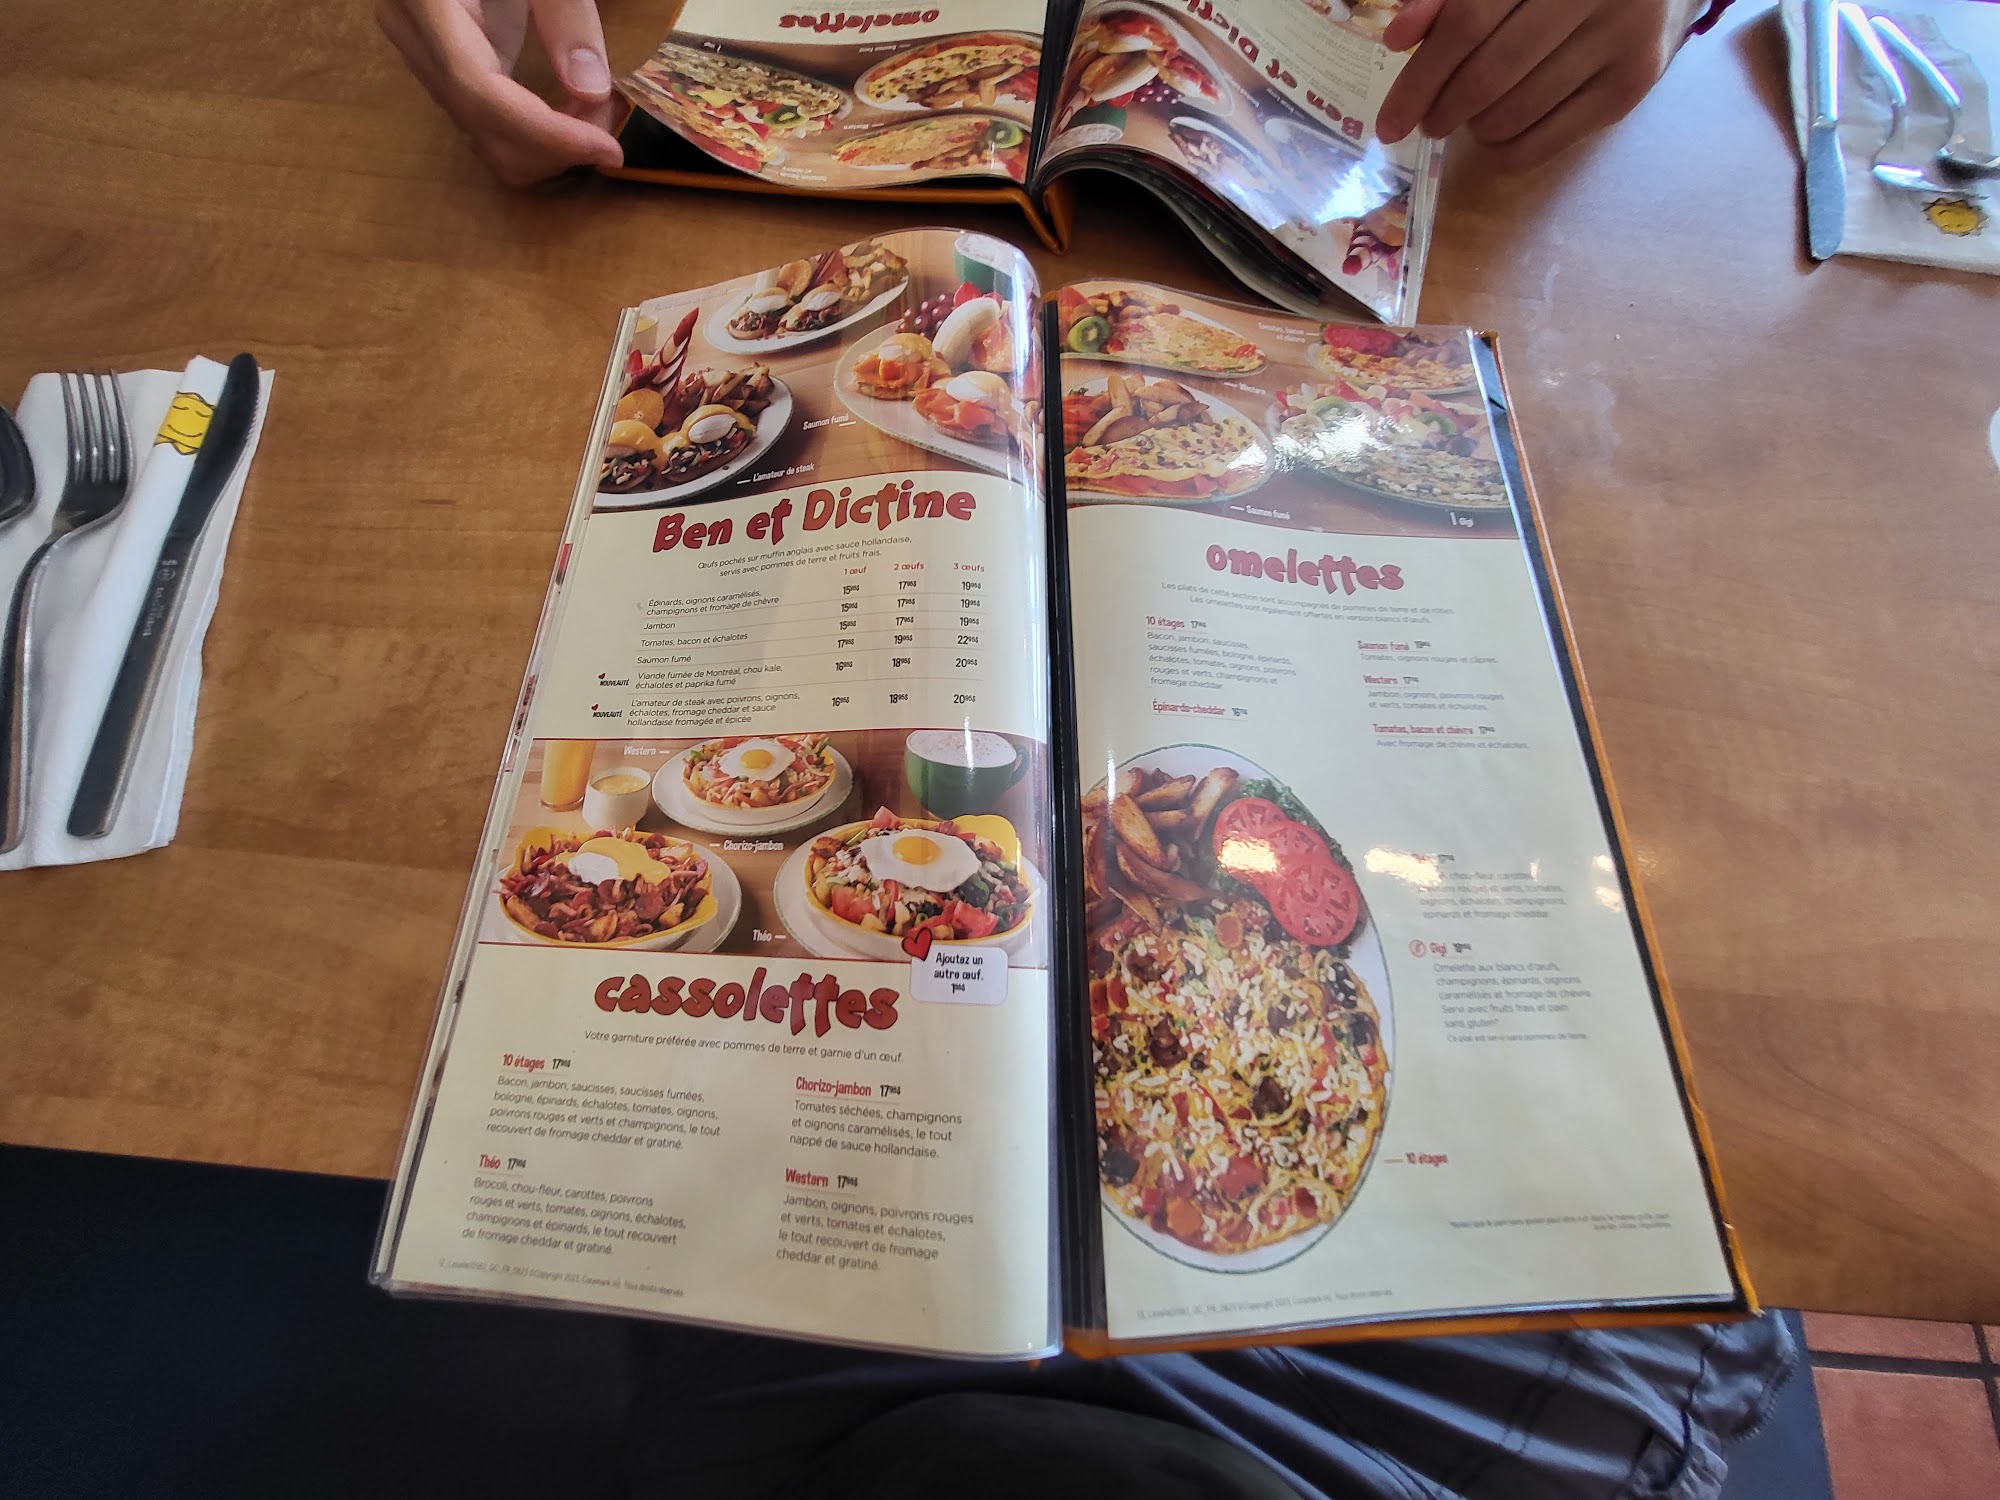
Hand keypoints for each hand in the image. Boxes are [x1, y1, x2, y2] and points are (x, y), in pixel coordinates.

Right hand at [378, 0, 623, 184]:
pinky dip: (535, 130)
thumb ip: (565, 12)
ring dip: (547, 144)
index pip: (480, 91)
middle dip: (554, 144)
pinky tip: (574, 109)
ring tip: (597, 110)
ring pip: (482, 133)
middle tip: (610, 117)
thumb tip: (590, 89)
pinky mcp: (444, 59)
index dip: (546, 134)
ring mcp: (420, 49)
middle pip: (480, 125)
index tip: (608, 149)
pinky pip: (487, 117)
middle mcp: (411, 32)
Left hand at [1375, 0, 1704, 172]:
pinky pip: (1548, 141)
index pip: (1468, 23)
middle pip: (1490, 74)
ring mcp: (1621, 40)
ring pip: (1516, 112)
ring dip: (1476, 128)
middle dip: (1443, 109)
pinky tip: (1498, 135)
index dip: (1421, 76)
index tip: (1391, 120)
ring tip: (1471, 116)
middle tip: (1427, 123)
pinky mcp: (1633, 84)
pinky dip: (1507, 150)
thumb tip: (1398, 37)